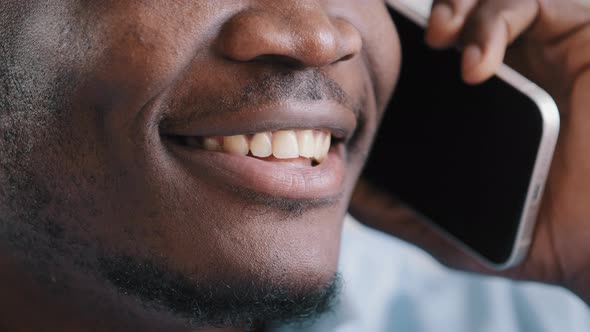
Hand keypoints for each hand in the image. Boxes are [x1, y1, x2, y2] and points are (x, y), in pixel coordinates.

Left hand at [352, 0, 589, 302]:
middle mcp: (502, 77)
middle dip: (420, 23)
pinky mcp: (573, 37)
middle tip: (396, 43)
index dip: (393, 56)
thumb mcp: (451, 234)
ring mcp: (536, 55)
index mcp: (470, 110)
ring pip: (482, 4)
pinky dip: (491, 25)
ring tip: (436, 38)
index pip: (422, 66)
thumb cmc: (540, 237)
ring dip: (451, 11)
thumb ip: (398, 214)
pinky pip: (526, 5)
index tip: (361, 67)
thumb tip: (344, 193)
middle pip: (449, 24)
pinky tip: (475, 65)